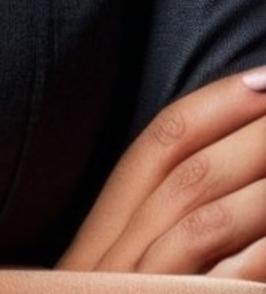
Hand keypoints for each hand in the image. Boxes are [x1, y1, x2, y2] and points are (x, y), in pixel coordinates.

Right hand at [59, 70, 265, 277]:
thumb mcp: (132, 278)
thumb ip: (166, 231)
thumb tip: (223, 163)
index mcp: (100, 242)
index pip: (155, 149)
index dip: (213, 106)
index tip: (262, 77)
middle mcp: (110, 262)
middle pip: (184, 177)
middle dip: (250, 134)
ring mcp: (138, 290)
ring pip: (204, 222)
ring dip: (262, 185)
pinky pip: (226, 281)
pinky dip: (263, 252)